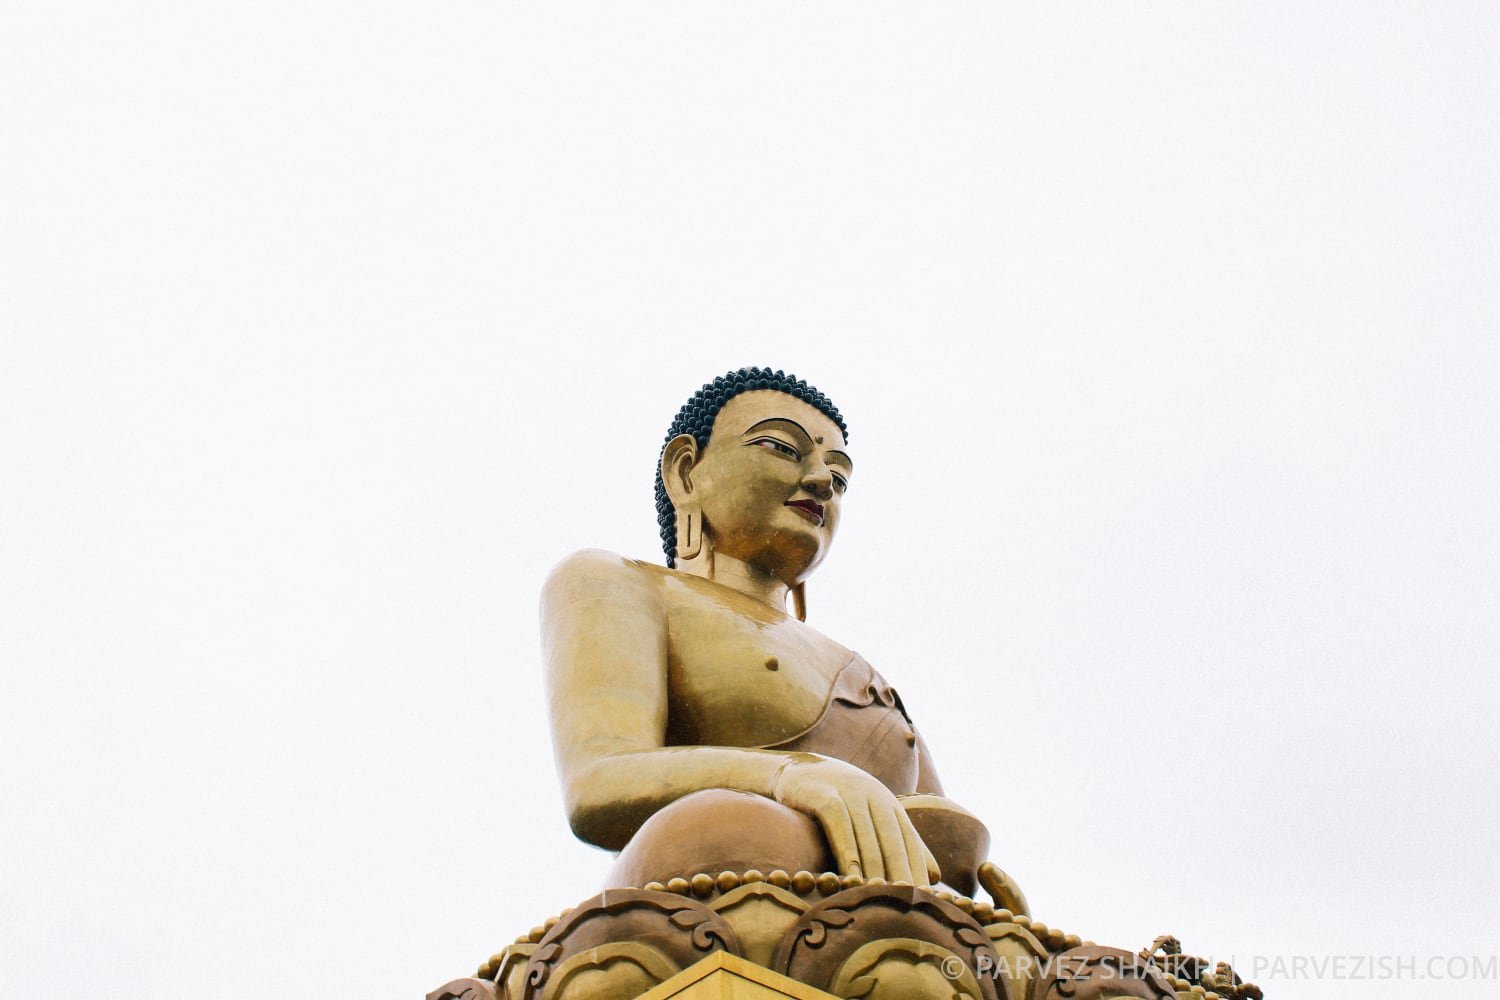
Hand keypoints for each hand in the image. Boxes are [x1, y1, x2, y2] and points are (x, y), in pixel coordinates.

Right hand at [771, 756, 940, 885]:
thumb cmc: (843, 800)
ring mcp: (850, 793)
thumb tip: (936, 876)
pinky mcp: (824, 794)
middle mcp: (876, 797)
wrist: (802, 767)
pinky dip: (846, 850)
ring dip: (874, 869)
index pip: (910, 843)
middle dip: (902, 874)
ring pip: (867, 836)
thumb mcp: (876, 817)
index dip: (918, 872)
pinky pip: (839, 824)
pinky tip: (850, 875)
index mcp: (891, 806)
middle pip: (893, 841)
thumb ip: (905, 844)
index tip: (925, 901)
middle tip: (907, 905)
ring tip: (881, 898)